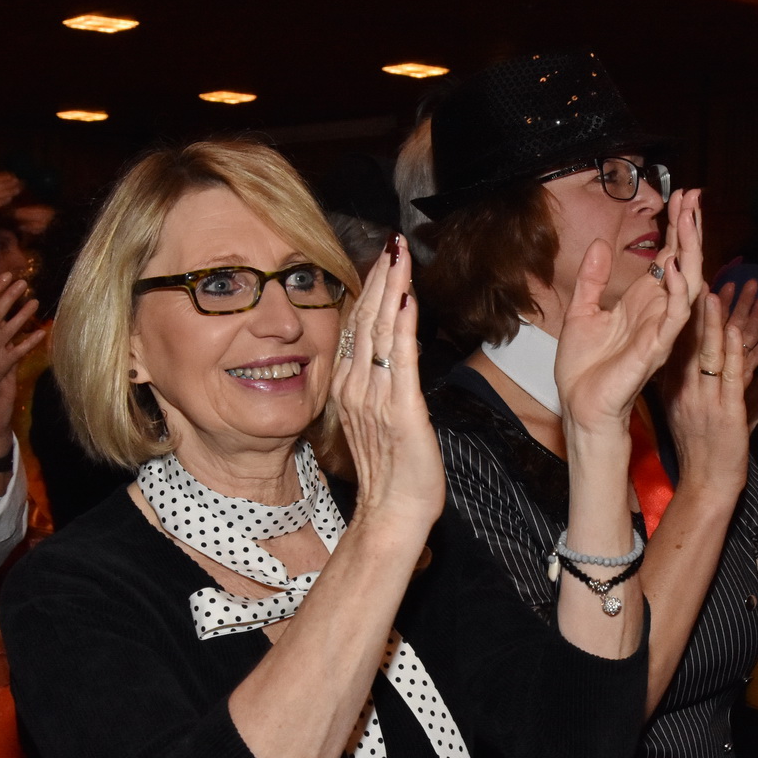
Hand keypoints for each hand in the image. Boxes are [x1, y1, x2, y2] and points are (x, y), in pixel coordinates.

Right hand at [331, 237, 442, 529]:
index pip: (358, 327)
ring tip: (398, 257)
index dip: (369, 290)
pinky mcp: (401, 410)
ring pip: (380, 331)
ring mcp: (376, 397)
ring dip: (391, 290)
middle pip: (365, 320)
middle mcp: (356, 387)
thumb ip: (380, 384)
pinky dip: (403, 326)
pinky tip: (407, 299)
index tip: (382, 260)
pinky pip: (401, 360)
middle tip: (392, 244)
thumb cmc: (393, 472)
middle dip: (380, 278)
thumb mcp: (378, 419)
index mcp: (349, 387)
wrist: (392, 513)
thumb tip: (391, 355)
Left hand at [554, 189, 698, 432]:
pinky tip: (671, 264)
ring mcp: (660, 329)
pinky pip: (675, 316)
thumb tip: (601, 245)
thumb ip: (593, 279)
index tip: (682, 197)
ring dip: (690, 251)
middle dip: (690, 230)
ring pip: (687, 284)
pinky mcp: (656, 347)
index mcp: (642, 303)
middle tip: (694, 197)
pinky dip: (675, 290)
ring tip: (689, 219)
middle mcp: (657, 312)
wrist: (579, 403)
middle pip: (683, 263)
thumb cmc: (583, 367)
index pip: (667, 257)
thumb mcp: (581, 311)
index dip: (676, 229)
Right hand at [661, 290, 757, 497]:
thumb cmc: (699, 449)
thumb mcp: (682, 410)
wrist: (707, 484)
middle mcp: (685, 390)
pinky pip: (731, 376)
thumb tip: (682, 355)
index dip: (679, 313)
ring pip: (711, 353)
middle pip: (689, 341)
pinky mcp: (728, 412)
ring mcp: (705, 400)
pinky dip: (734, 352)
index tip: (681, 285)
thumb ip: (684, 380)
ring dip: (717, 320)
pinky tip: (735, 329)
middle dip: (694, 307)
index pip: (676, 343)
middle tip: (695, 275)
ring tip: (719, 290)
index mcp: (674, 388)